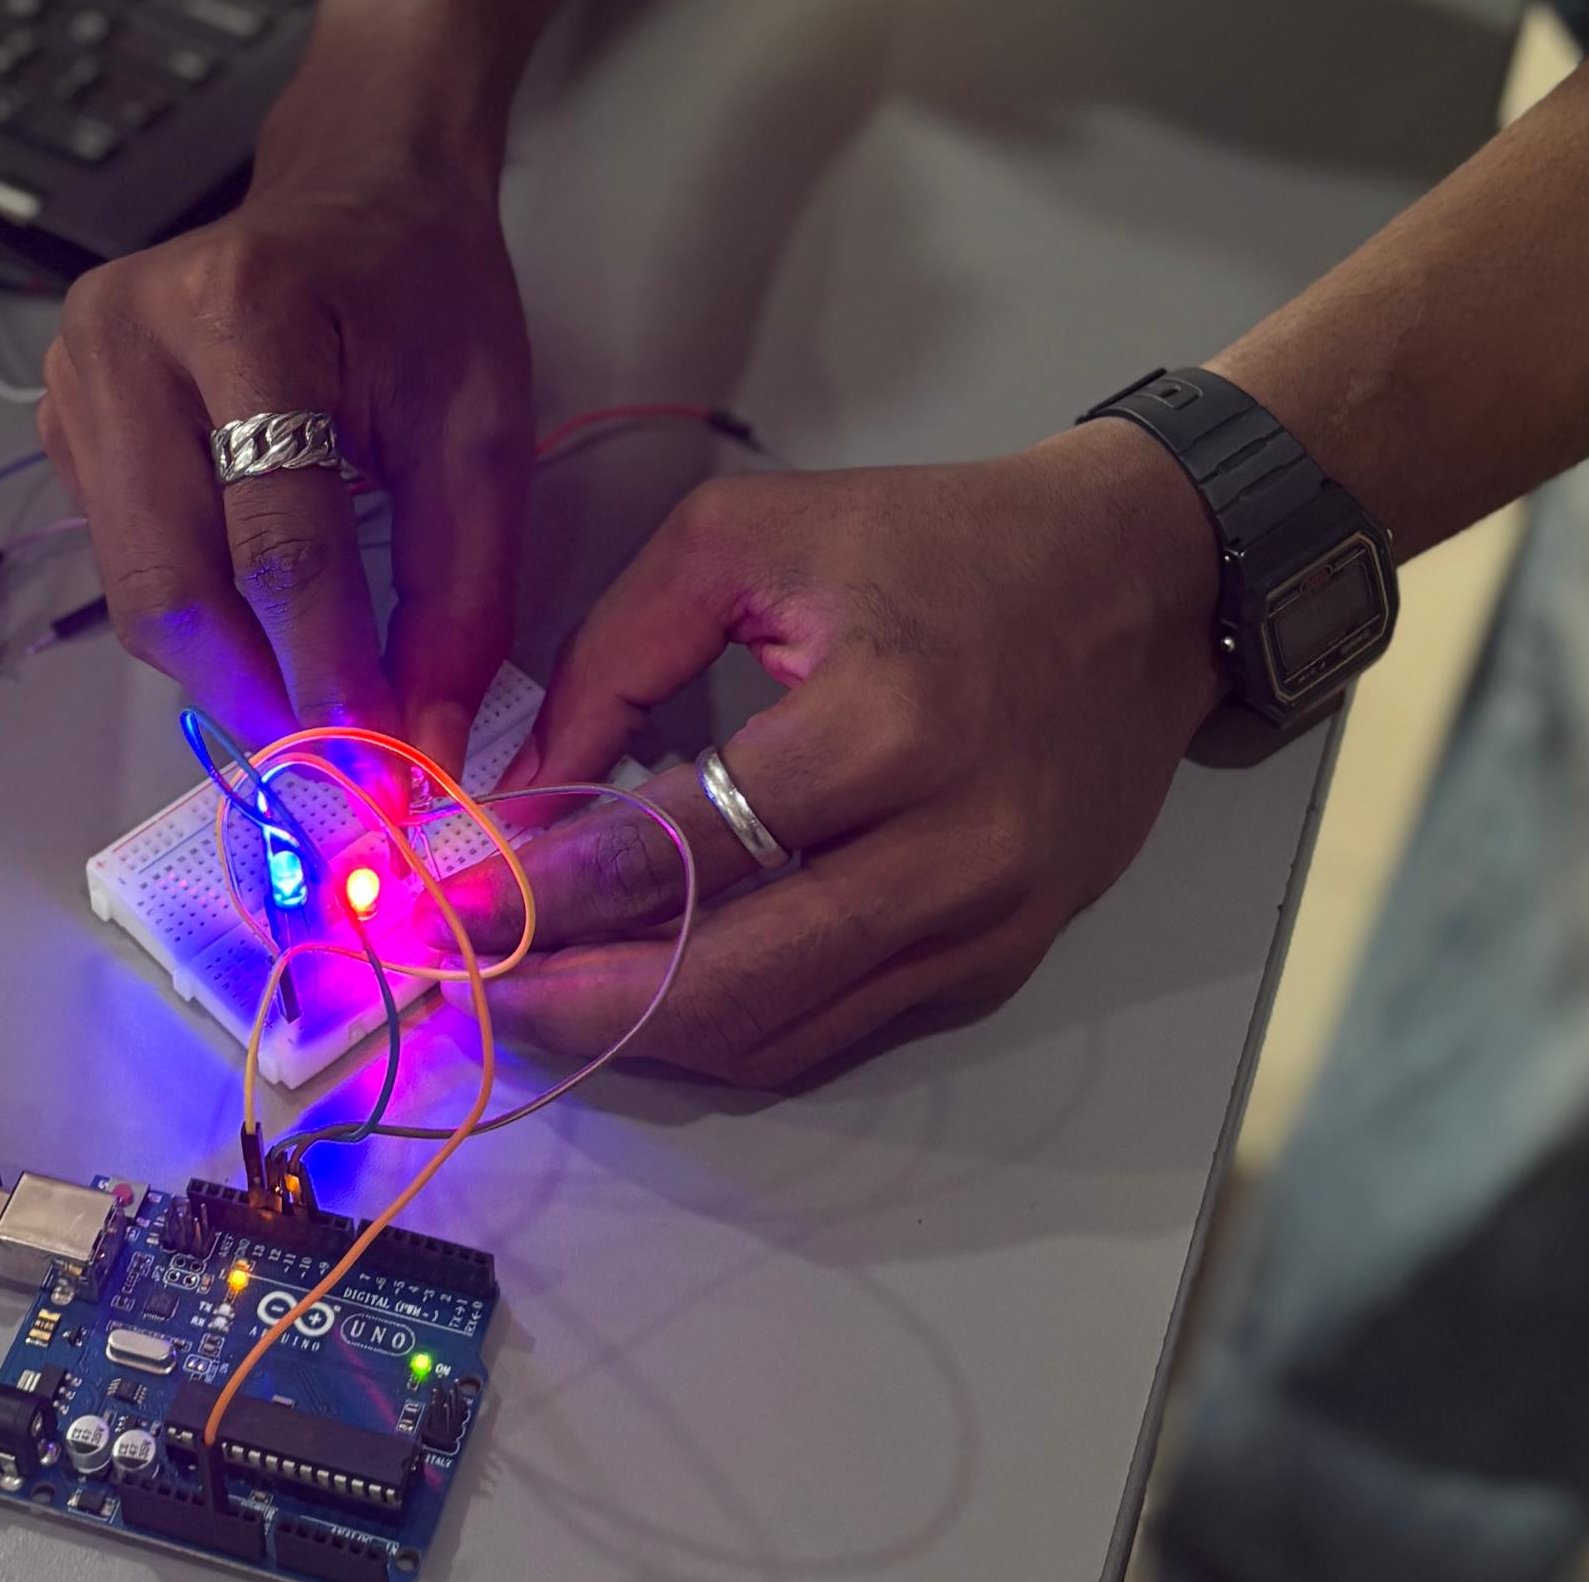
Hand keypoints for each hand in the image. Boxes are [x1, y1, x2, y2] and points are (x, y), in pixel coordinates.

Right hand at [35, 48, 533, 772]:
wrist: (355, 192)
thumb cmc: (427, 299)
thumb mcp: (482, 437)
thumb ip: (459, 599)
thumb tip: (423, 747)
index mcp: (244, 312)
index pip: (277, 542)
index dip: (325, 675)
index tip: (375, 772)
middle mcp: (128, 339)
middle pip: (174, 586)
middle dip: (257, 702)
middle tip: (332, 776)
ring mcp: (75, 377)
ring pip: (138, 595)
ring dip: (225, 677)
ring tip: (309, 712)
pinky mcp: (61, 420)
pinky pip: (124, 568)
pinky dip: (197, 626)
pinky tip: (260, 631)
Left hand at [452, 424, 1228, 1086]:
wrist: (1150, 581)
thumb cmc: (941, 541)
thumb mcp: (748, 538)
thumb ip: (613, 657)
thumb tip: (517, 799)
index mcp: (883, 727)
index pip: (672, 851)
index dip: (537, 892)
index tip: (438, 906)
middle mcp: (947, 851)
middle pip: (720, 982)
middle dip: (570, 999)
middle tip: (466, 984)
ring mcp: (984, 925)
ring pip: (773, 1035)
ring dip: (636, 1034)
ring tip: (533, 999)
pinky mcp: (1000, 963)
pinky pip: (834, 1033)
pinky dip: (722, 1030)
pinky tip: (641, 997)